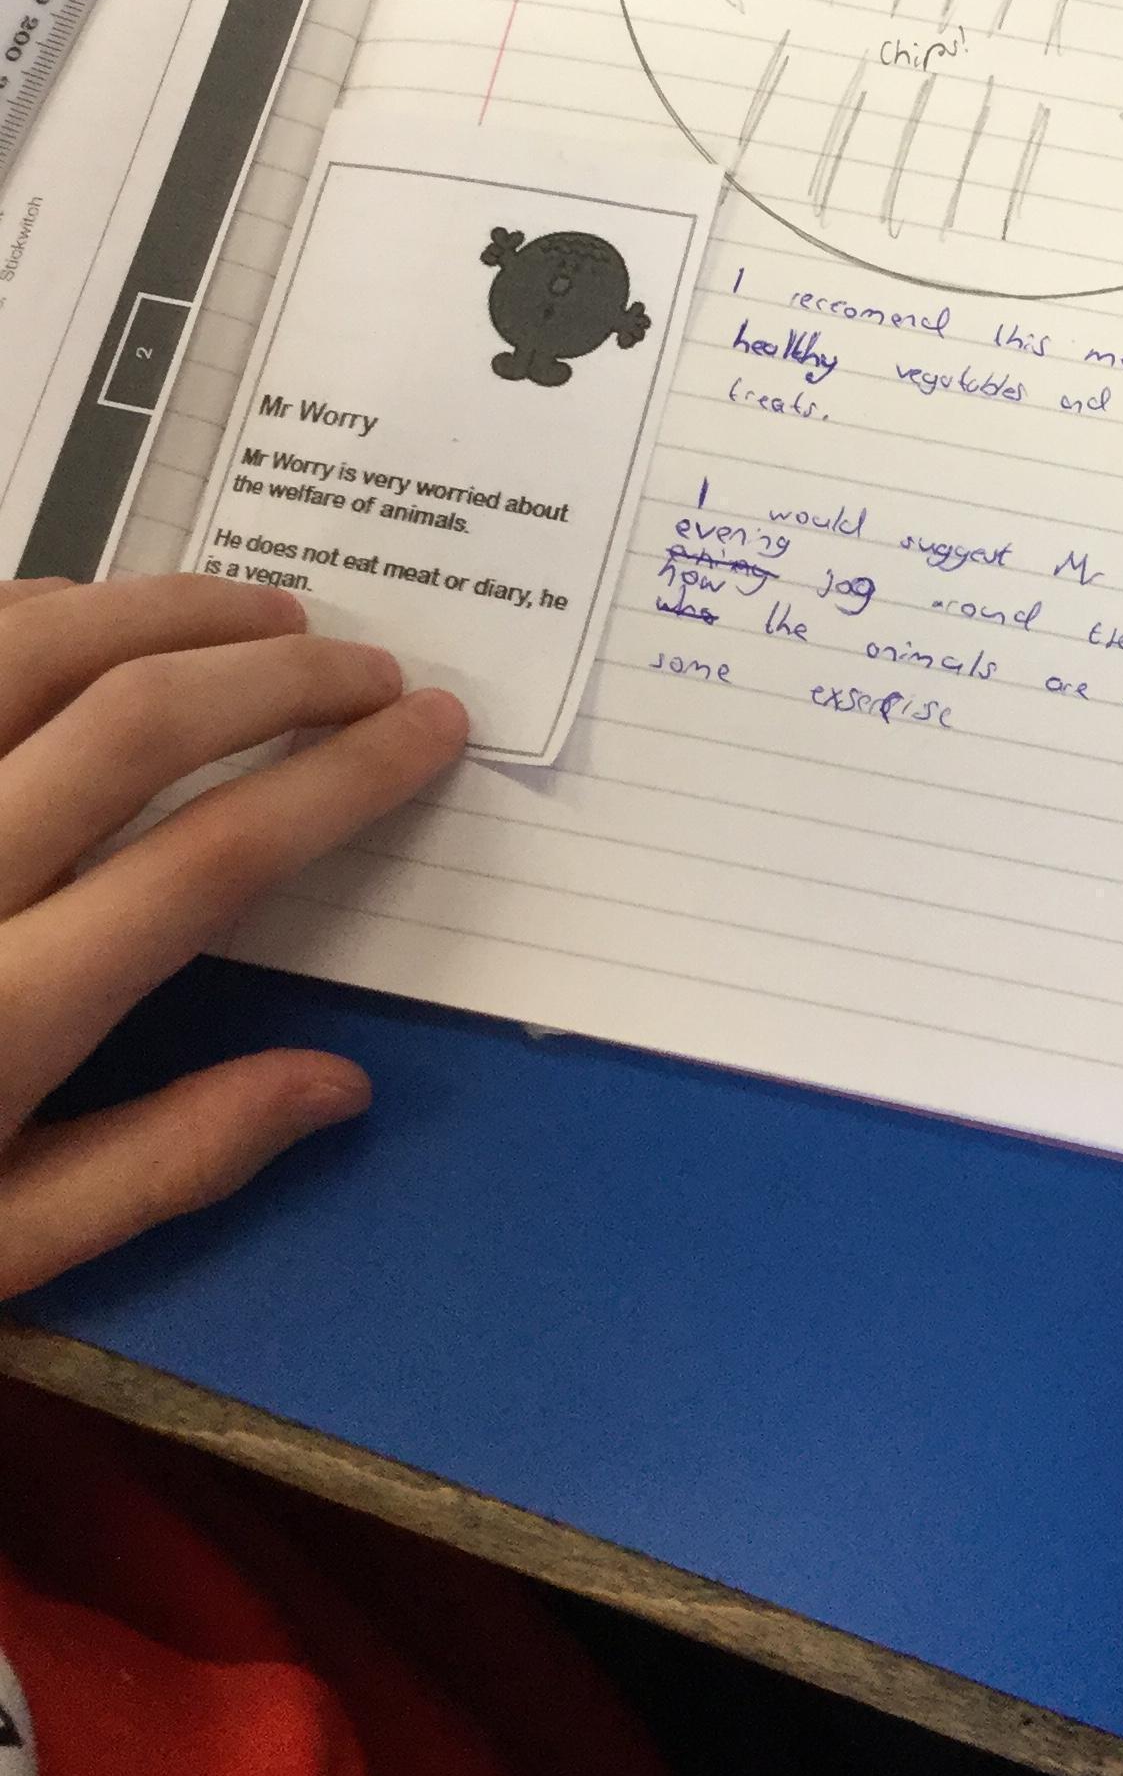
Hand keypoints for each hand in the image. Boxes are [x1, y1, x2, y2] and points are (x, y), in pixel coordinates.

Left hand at [0, 575, 465, 1297]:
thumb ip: (162, 1164)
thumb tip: (337, 1085)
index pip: (211, 859)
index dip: (341, 778)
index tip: (429, 732)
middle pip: (136, 723)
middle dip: (282, 674)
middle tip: (370, 666)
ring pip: (27, 647)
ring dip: (165, 611)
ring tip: (260, 614)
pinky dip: (35, 611)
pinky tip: (96, 621)